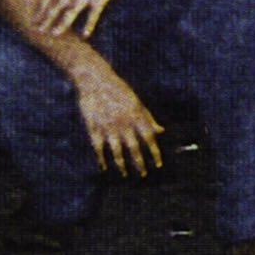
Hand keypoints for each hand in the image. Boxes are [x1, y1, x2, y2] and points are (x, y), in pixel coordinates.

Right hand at [69, 47, 164, 174]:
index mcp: (135, 116)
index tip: (159, 165)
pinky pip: (98, 148)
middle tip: (143, 174)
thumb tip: (161, 131)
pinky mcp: (93, 127)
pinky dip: (101, 159)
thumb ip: (148, 118)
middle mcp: (123, 123)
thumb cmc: (117, 90)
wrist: (94, 79)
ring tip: (125, 174)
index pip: (149, 139)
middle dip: (140, 164)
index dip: (155, 153)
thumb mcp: (136, 101)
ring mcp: (107, 126)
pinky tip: (104, 167)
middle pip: (134, 149)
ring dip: (121, 165)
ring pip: (116, 152)